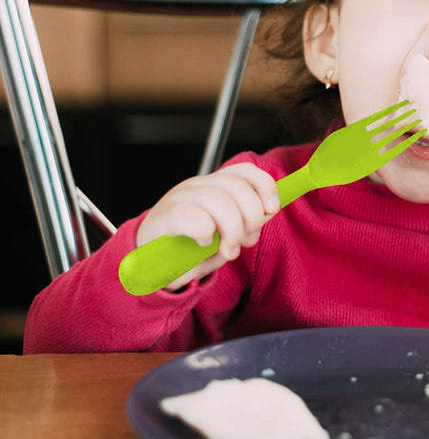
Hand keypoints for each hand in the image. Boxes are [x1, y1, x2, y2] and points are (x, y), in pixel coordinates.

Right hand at [136, 163, 279, 290]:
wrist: (147, 267)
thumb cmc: (186, 250)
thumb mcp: (221, 237)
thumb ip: (243, 225)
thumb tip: (264, 217)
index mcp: (214, 186)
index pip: (246, 172)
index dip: (265, 187)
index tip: (272, 210)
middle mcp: (198, 186)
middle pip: (237, 187)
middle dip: (251, 217)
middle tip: (246, 241)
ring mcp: (179, 198)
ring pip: (219, 200)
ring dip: (232, 230)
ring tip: (228, 250)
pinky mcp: (163, 216)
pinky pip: (192, 216)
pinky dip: (205, 231)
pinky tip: (204, 243)